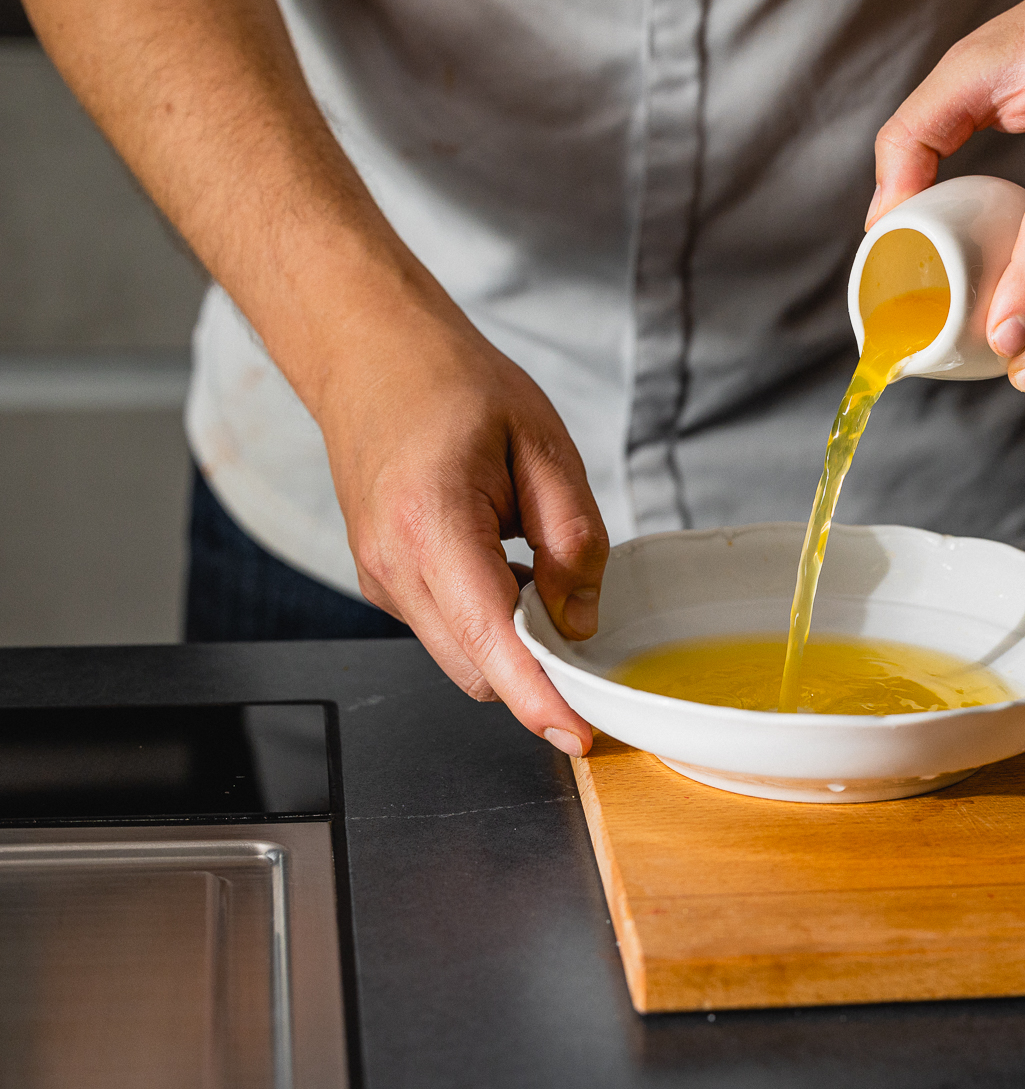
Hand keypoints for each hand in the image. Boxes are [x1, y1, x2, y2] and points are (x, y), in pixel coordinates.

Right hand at [314, 286, 608, 756]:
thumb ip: (573, 536)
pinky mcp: (384, 582)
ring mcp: (381, 580)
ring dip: (514, 642)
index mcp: (431, 525)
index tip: (579, 735)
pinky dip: (489, 620)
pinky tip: (509, 566)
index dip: (538, 698)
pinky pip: (448, 628)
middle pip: (478, 669)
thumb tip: (582, 619)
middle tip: (591, 631)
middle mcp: (394, 566)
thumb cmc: (451, 383)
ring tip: (540, 567)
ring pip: (463, 656)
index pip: (490, 641)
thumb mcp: (541, 443)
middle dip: (538, 672)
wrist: (369, 354)